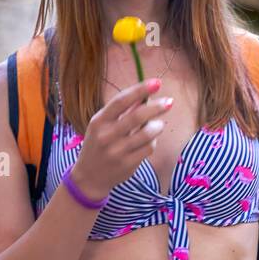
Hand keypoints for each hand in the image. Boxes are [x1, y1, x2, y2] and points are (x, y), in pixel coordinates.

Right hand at [68, 78, 173, 198]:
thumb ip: (122, 111)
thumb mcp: (103, 125)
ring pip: (147, 133)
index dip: (140, 90)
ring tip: (159, 124)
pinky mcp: (127, 164)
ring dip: (158, 126)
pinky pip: (149, 148)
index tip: (157, 83)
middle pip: (137, 117)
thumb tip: (145, 95)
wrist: (89, 176)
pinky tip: (150, 140)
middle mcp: (106, 135)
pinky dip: (153, 142)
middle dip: (157, 107)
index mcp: (99, 121)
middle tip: (169, 102)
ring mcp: (116, 151)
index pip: (121, 101)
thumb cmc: (99, 144)